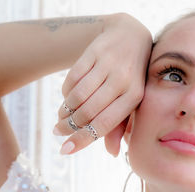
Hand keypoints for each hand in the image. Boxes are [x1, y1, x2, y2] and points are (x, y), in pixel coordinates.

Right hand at [53, 13, 151, 155]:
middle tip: (59, 132)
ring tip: (62, 117)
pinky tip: (67, 98)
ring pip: (77, 95)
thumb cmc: (133, 77)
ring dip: (65, 111)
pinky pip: (72, 77)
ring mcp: (108, 64)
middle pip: (88, 111)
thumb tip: (113, 153)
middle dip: (69, 126)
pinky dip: (66, 92)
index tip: (65, 149)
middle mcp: (123, 80)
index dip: (84, 139)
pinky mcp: (94, 51)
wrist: (130, 36)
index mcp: (135, 97)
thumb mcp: (133, 100)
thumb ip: (121, 125)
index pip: (105, 123)